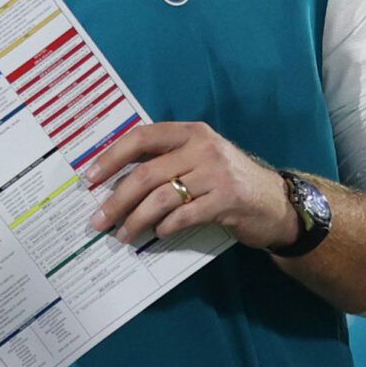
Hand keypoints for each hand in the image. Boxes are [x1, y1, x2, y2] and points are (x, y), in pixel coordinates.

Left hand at [83, 122, 298, 250]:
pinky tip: (157, 233)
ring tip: (123, 234)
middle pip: (146, 174)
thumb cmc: (228, 181)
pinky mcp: (226, 200)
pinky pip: (183, 216)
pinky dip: (165, 227)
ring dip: (135, 220)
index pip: (142, 137)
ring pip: (161, 198)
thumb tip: (116, 179)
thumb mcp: (200, 159)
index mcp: (190, 132)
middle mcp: (202, 148)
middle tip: (99, 219)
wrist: (275, 202)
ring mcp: (216, 173)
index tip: (91, 178)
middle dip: (117, 199)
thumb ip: (167, 161)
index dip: (112, 157)